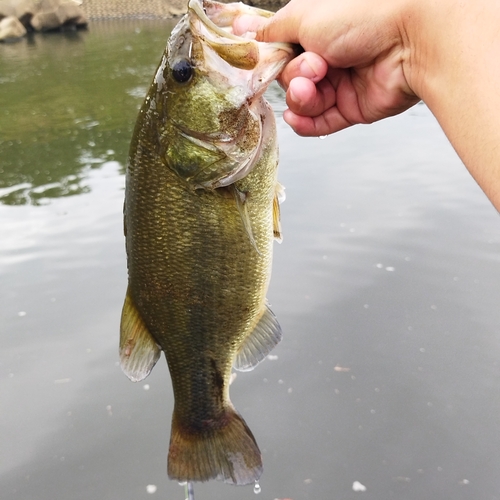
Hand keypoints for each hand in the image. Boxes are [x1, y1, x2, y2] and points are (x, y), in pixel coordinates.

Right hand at [234, 0, 419, 136]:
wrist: (410, 39)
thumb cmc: (362, 16)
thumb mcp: (305, 15)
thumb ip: (272, 30)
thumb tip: (242, 28)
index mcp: (316, 30)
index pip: (281, 51)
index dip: (270, 60)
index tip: (258, 63)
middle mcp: (327, 57)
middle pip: (289, 79)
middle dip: (295, 75)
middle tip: (315, 65)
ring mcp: (339, 84)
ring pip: (303, 103)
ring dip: (302, 97)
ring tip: (315, 84)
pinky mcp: (351, 109)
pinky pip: (319, 123)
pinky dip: (306, 123)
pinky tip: (298, 118)